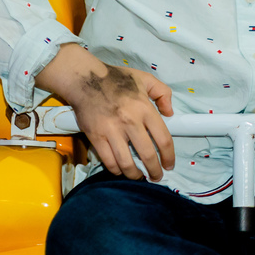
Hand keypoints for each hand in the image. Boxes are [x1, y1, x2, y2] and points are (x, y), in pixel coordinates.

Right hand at [37, 45, 174, 179]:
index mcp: (144, 108)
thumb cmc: (116, 79)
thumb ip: (163, 93)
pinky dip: (116, 170)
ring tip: (140, 176)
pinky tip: (121, 170)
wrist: (85, 79)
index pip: (163, 139)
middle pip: (147, 155)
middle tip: (156, 176)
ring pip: (126, 163)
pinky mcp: (96, 137)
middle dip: (155, 171)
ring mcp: (111, 131)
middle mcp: (130, 122)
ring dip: (135, 174)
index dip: (169, 156)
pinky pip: (108, 161)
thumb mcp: (145, 79)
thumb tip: (170, 113)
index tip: (169, 165)